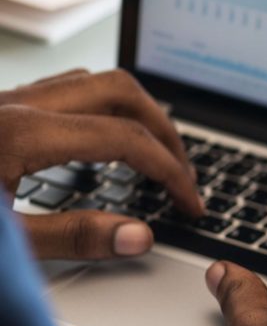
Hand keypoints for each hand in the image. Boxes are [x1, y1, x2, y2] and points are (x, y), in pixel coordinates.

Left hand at [0, 69, 202, 259]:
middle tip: (182, 173)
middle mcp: (15, 104)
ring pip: (92, 82)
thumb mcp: (4, 243)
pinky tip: (100, 147)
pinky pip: (62, 92)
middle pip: (120, 91)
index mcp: (20, 132)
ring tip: (152, 154)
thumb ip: (71, 237)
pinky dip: (99, 112)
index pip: (125, 138)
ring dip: (134, 114)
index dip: (169, 172)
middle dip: (164, 131)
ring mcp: (3, 101)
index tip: (188, 202)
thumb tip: (139, 235)